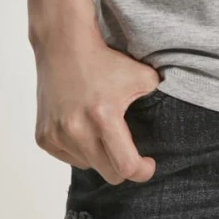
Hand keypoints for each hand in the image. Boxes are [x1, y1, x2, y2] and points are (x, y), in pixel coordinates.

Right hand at [33, 27, 163, 183]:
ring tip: (101, 127)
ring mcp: (57, 135)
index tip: (148, 164)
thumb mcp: (142, 76)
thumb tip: (174, 124)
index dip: (142, 171)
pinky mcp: (43, 137)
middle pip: (109, 172)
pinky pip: (69, 157)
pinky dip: (79, 148)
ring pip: (89, 165)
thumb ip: (158, 99)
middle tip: (128, 147)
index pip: (126, 166)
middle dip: (122, 164)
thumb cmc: (105, 60)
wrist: (64, 46)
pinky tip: (82, 125)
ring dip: (99, 154)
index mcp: (103, 117)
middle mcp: (76, 130)